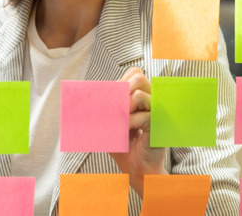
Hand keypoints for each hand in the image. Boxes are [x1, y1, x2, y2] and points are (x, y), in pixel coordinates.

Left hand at [109, 67, 167, 197]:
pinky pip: (142, 115)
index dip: (119, 82)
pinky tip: (128, 131)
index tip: (109, 98)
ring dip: (123, 108)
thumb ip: (103, 106)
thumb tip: (82, 92)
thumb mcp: (109, 123)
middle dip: (121, 90)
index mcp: (142, 96)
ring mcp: (157, 110)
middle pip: (138, 77)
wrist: (135, 168)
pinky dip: (130, 122)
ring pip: (138, 94)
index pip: (133, 74)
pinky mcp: (159, 123)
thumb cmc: (123, 146)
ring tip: (120, 121)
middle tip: (114, 107)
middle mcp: (151, 100)